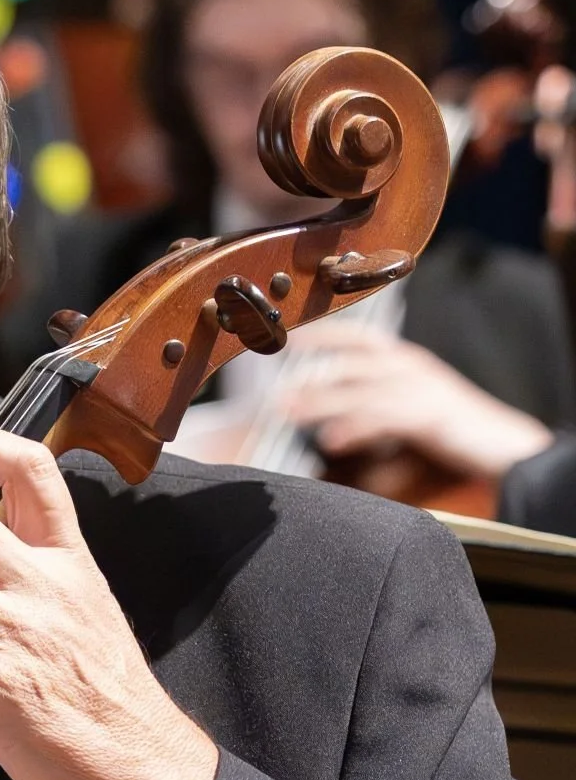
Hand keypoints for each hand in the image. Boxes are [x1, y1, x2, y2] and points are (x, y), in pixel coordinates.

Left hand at [276, 323, 551, 479]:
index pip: (361, 338)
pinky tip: (330, 441)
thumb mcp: (415, 410)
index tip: (291, 340)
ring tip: (289, 414)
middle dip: (312, 377)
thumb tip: (339, 421)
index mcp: (408, 361)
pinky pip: (384, 419)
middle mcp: (412, 368)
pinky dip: (355, 428)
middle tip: (274, 393)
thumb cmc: (458, 430)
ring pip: (361, 391)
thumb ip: (380, 407)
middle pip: (352, 365)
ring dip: (322, 403)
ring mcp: (422, 389)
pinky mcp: (430, 416)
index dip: (326, 335)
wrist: (505, 444)